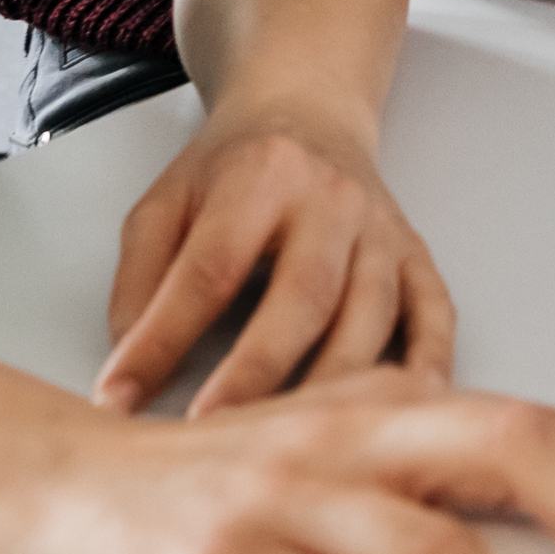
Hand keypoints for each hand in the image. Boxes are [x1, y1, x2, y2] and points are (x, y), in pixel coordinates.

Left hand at [95, 104, 456, 414]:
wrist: (308, 111)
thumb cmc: (234, 169)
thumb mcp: (166, 200)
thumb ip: (141, 276)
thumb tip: (127, 366)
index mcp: (261, 175)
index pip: (210, 266)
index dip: (164, 336)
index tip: (120, 394)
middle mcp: (332, 200)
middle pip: (302, 296)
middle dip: (256, 372)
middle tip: (211, 430)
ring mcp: (381, 232)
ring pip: (371, 318)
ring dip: (330, 386)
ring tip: (288, 442)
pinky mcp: (417, 259)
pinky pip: (434, 319)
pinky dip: (425, 369)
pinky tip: (392, 414)